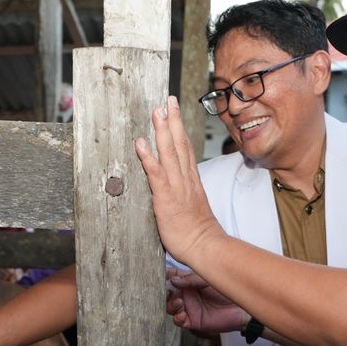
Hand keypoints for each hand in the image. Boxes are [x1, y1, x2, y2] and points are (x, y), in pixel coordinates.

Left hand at [135, 97, 224, 265]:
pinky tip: (141, 143)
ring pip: (170, 152)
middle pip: (180, 144)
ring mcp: (176, 186)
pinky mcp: (166, 197)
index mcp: (191, 181)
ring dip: (162, 130)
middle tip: (168, 100)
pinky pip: (156, 173)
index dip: (180, 129)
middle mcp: (185, 179)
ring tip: (157, 111)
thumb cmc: (198, 232)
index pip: (186, 149)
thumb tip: (179, 191)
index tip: (175, 112)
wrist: (205, 246)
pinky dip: (148, 157)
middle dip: (173, 120)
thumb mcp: (194, 207)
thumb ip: (186, 194)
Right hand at [166, 268, 248, 335]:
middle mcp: (186, 295)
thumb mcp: (207, 280)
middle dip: (164, 294)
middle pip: (167, 294)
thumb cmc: (227, 291)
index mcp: (188, 282)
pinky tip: (182, 314)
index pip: (171, 277)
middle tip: (169, 292)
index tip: (161, 276)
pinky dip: (177, 318)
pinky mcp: (192, 321)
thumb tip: (173, 280)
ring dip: (171, 305)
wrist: (240, 307)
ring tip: (179, 302)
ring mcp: (188, 308)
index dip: (165, 276)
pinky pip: (178, 321)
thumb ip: (189, 280)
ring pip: (170, 308)